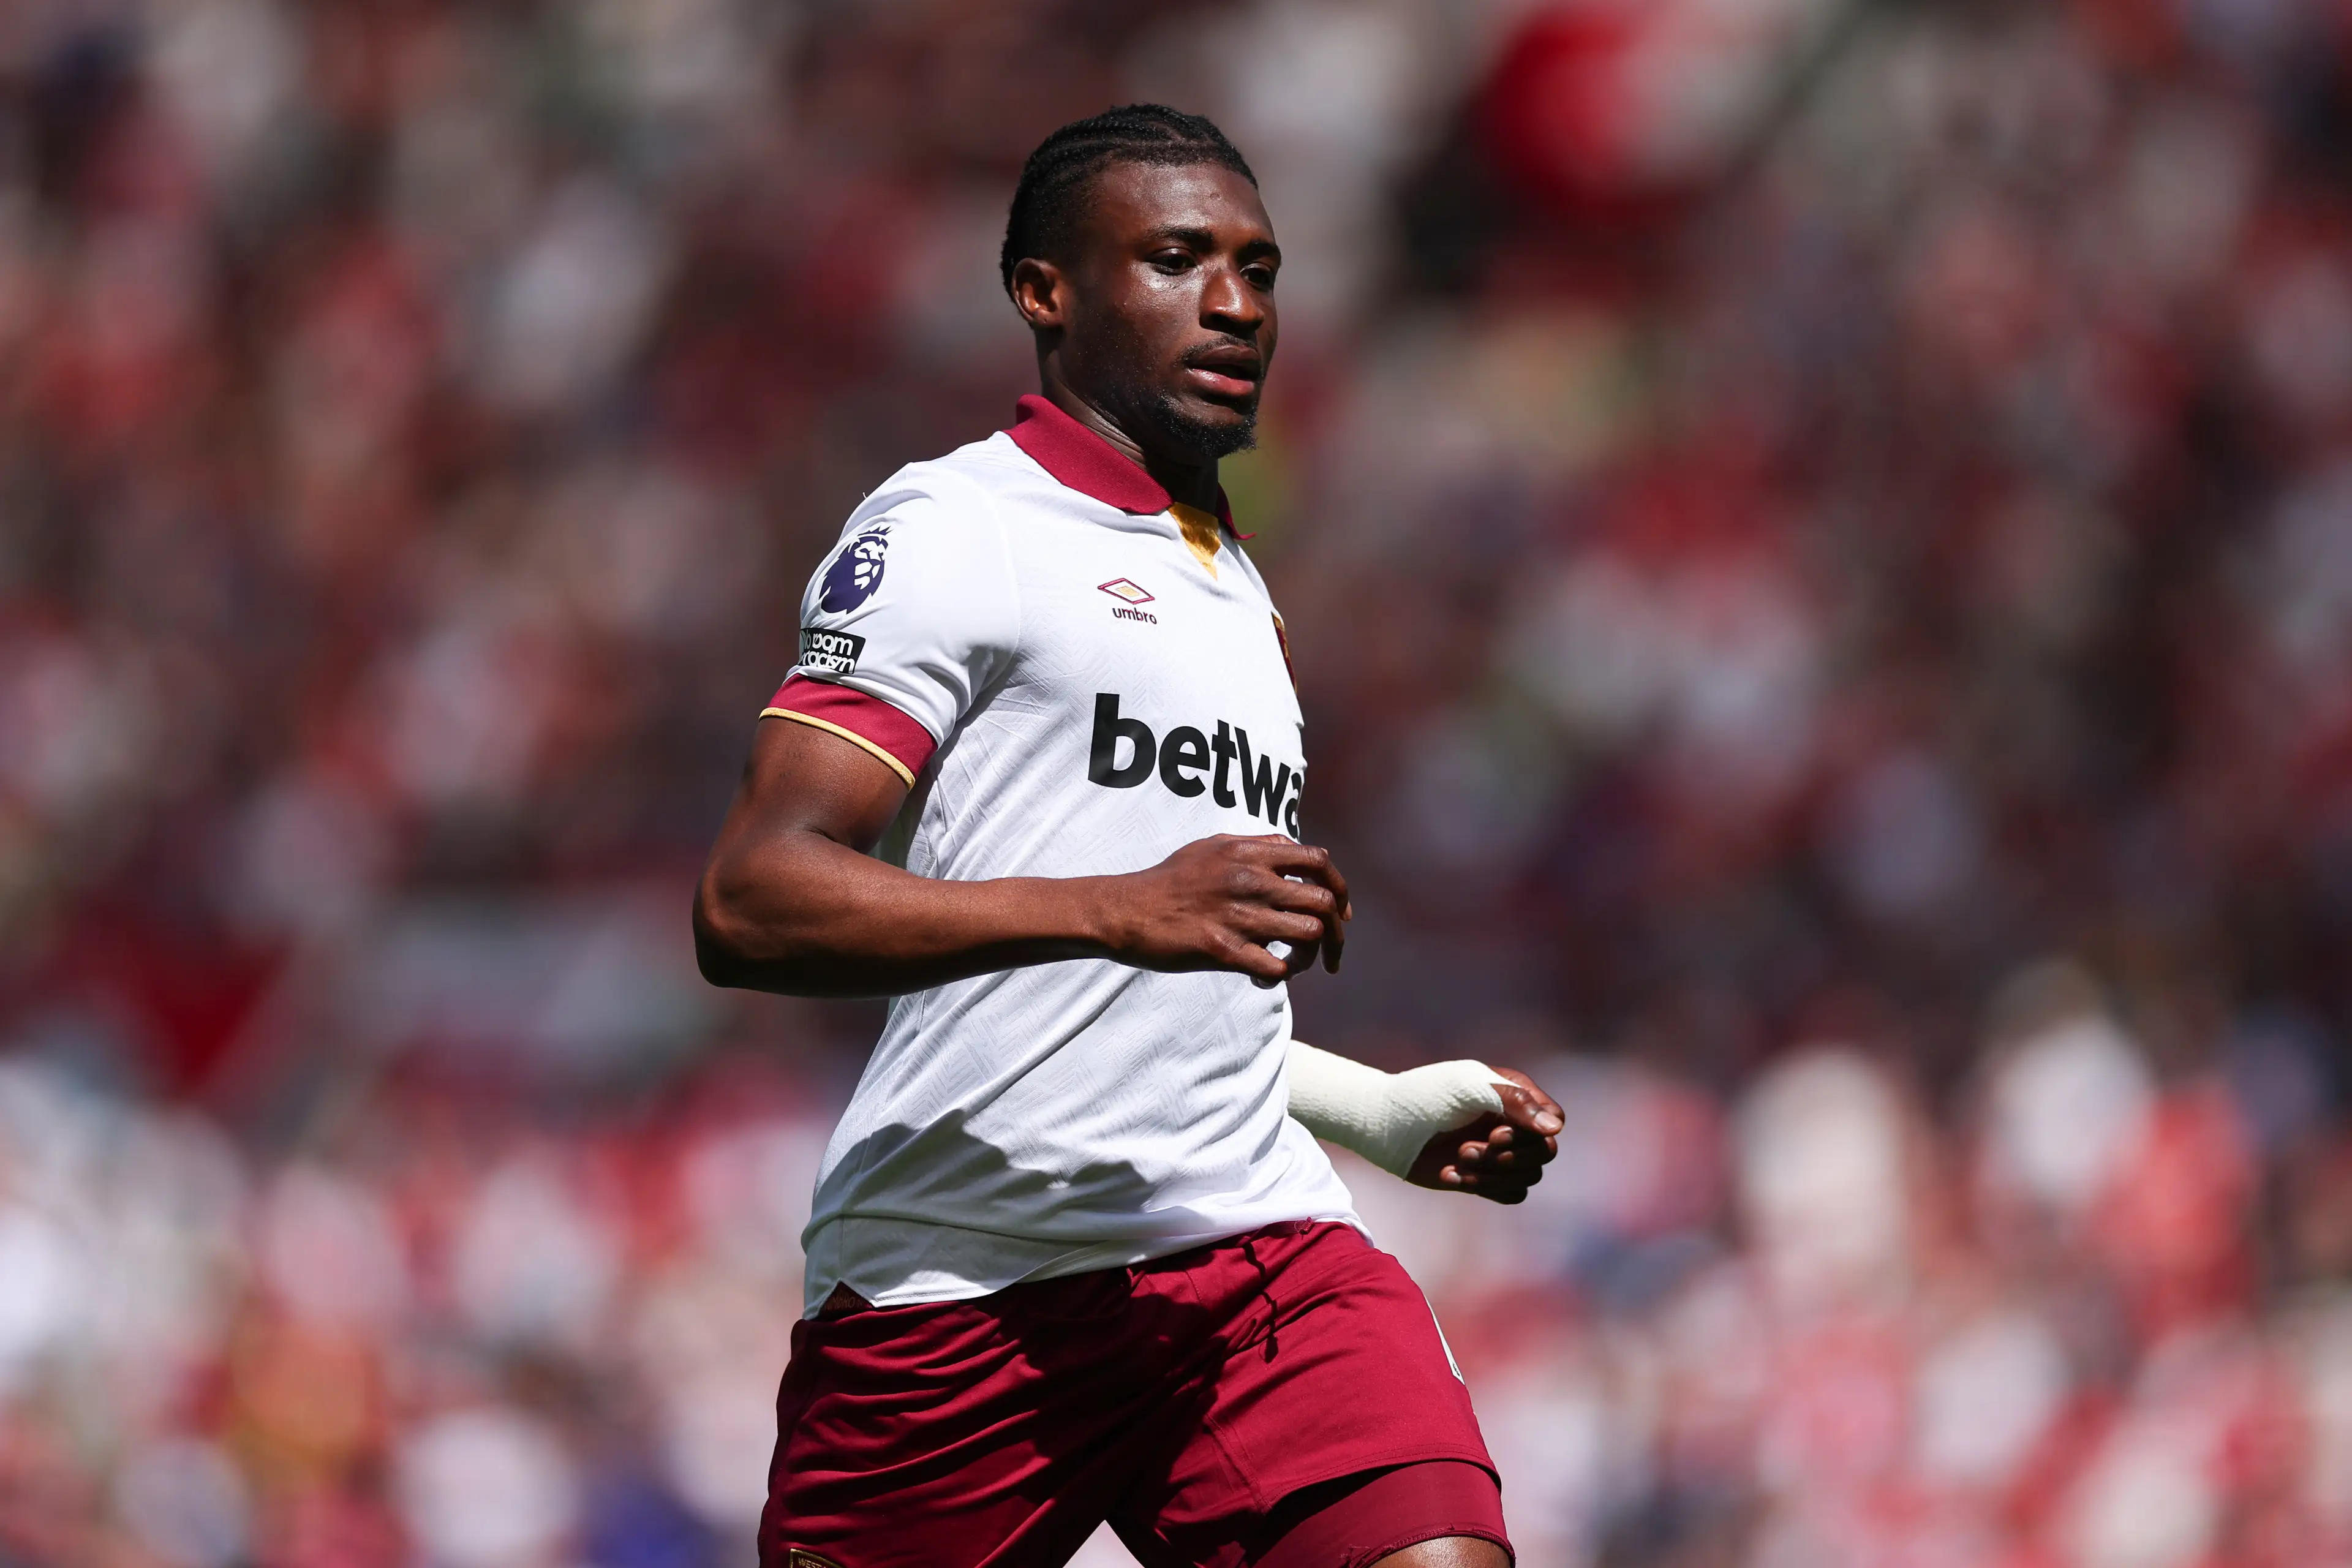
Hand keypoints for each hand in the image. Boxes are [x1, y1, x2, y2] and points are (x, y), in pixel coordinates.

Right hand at [1099, 834, 1348, 984]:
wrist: (1125, 911)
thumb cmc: (1168, 881)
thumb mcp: (1211, 848)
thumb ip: (1255, 846)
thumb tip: (1293, 852)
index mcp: (1248, 852)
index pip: (1318, 861)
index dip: (1339, 887)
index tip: (1340, 912)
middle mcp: (1249, 879)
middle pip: (1322, 902)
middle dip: (1336, 934)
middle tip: (1331, 953)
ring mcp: (1238, 915)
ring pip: (1307, 935)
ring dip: (1309, 957)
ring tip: (1293, 963)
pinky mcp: (1223, 949)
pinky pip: (1277, 967)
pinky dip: (1280, 977)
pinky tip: (1263, 978)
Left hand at [1405, 1068, 1561, 1202]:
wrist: (1385, 1125)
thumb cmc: (1426, 1096)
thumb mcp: (1469, 1088)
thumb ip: (1515, 1103)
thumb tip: (1557, 1128)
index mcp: (1512, 1094)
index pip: (1554, 1118)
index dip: (1534, 1132)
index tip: (1497, 1132)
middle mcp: (1511, 1122)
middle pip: (1545, 1151)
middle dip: (1511, 1156)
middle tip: (1469, 1149)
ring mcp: (1498, 1152)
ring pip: (1529, 1176)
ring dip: (1493, 1173)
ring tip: (1457, 1158)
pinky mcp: (1484, 1177)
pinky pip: (1511, 1194)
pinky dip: (1484, 1188)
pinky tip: (1450, 1174)